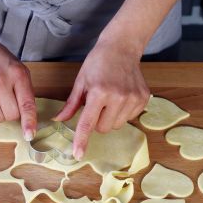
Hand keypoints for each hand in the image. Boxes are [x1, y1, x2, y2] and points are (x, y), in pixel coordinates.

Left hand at [53, 40, 149, 159]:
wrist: (122, 48)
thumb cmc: (98, 63)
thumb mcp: (81, 81)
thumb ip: (71, 104)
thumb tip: (59, 120)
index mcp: (99, 92)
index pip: (88, 123)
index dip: (82, 140)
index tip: (78, 154)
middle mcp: (118, 96)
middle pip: (103, 128)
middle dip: (97, 121)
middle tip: (96, 104)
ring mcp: (133, 98)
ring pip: (116, 125)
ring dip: (110, 117)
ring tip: (109, 98)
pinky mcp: (143, 99)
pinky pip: (129, 118)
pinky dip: (122, 112)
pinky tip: (121, 96)